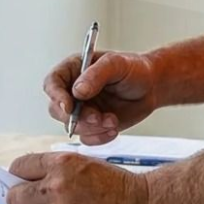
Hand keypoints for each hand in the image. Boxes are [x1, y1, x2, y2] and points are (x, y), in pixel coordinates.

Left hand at [5, 152, 155, 203]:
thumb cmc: (118, 187)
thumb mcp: (85, 164)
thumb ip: (56, 170)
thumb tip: (28, 181)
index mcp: (62, 163)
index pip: (20, 167)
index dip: (19, 176)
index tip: (22, 183)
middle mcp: (57, 187)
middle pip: (15, 198)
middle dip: (22, 202)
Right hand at [44, 50, 158, 144]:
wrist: (152, 87)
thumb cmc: (134, 69)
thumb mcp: (117, 64)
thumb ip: (96, 75)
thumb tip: (77, 91)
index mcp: (73, 70)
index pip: (52, 83)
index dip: (56, 97)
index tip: (68, 108)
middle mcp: (72, 91)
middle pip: (57, 110)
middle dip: (77, 118)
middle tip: (98, 118)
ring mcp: (82, 110)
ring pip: (72, 127)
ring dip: (92, 128)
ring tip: (113, 121)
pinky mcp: (92, 126)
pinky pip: (86, 139)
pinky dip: (99, 138)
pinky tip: (114, 129)